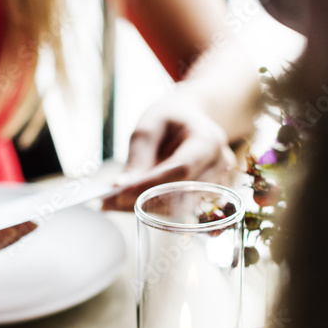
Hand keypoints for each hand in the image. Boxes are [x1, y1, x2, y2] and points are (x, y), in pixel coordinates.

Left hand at [103, 94, 236, 211]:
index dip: (151, 184)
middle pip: (182, 193)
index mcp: (209, 140)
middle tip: (108, 202)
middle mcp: (219, 164)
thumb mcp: (149, 126)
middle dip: (143, 200)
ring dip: (144, 208)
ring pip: (179, 207)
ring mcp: (217, 183)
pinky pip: (177, 208)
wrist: (191, 120)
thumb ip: (138, 156)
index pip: (181, 169)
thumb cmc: (170, 119)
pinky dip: (151, 208)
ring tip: (112, 203)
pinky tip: (128, 203)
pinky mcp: (206, 196)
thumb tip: (122, 187)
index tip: (120, 194)